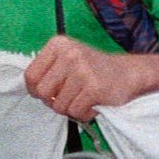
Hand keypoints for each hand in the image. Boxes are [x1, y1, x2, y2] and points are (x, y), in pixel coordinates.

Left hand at [23, 36, 139, 122]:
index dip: (36, 90)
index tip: (49, 92)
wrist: (128, 73)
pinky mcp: (94, 88)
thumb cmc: (93, 69)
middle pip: (42, 93)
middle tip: (68, 97)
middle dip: (53, 102)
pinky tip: (93, 103)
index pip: (30, 76)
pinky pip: (76, 112)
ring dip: (71, 108)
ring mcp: (82, 70)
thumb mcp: (67, 59)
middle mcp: (69, 54)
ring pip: (59, 106)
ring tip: (84, 97)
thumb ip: (47, 70)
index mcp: (58, 44)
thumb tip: (30, 88)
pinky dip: (84, 114)